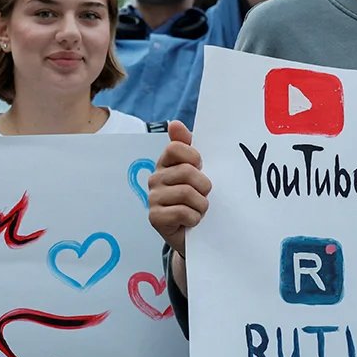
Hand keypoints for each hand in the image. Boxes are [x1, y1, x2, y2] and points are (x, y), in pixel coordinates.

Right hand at [148, 120, 211, 257]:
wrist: (195, 233)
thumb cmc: (197, 197)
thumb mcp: (198, 170)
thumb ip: (188, 145)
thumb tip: (175, 123)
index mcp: (165, 163)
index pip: (176, 148)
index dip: (194, 157)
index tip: (201, 167)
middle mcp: (155, 178)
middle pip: (187, 171)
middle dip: (204, 186)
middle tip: (204, 195)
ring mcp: (152, 198)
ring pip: (187, 193)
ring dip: (201, 205)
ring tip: (199, 209)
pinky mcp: (155, 218)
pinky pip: (183, 212)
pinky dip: (194, 218)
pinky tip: (192, 221)